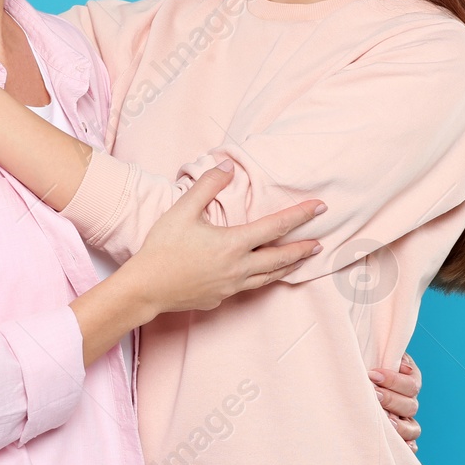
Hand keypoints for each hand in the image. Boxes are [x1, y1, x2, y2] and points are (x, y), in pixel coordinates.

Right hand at [121, 164, 325, 315]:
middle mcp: (238, 268)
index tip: (319, 208)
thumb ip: (207, 186)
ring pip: (268, 277)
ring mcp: (231, 287)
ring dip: (287, 267)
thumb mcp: (182, 210)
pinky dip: (263, 278)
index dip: (300, 216)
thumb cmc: (162, 248)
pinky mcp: (220, 298)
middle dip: (302, 249)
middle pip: (280, 258)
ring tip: (300, 260)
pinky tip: (261, 274)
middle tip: (319, 243)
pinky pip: (249, 287)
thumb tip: (227, 167)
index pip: (275, 227)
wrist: (145, 288)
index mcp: (233, 244)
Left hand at [369, 353, 422, 452]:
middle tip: (373, 394)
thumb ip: (380, 355)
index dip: (394, 380)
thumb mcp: (373, 355)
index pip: (411, 383)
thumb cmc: (363, 366)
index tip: (373, 374)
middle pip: (411, 405)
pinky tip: (398, 444)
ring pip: (413, 428)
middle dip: (391, 399)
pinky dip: (407, 447)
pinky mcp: (400, 438)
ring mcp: (406, 421)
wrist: (354, 383)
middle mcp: (409, 401)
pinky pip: (411, 447)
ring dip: (399, 425)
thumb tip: (389, 364)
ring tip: (385, 420)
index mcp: (409, 379)